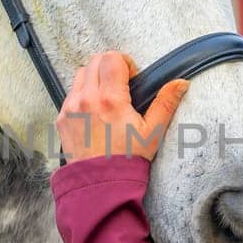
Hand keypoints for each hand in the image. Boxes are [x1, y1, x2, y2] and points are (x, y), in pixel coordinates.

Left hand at [56, 51, 189, 162]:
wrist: (101, 184)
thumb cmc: (129, 158)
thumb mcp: (152, 131)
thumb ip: (166, 103)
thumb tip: (181, 82)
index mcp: (110, 99)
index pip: (112, 58)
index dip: (126, 63)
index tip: (132, 79)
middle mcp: (86, 99)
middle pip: (95, 60)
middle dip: (110, 66)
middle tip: (122, 85)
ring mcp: (70, 108)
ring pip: (80, 74)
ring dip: (95, 78)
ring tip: (107, 97)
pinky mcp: (61, 118)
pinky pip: (71, 94)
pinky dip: (83, 94)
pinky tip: (95, 112)